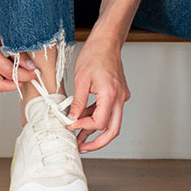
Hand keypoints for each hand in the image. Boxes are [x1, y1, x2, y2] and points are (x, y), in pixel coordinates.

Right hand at [0, 0, 36, 93]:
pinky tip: (9, 64)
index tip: (33, 72)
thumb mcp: (4, 30)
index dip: (24, 75)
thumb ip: (16, 50)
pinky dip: (0, 73)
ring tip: (20, 69)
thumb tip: (28, 64)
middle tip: (28, 76)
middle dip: (15, 84)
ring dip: (8, 79)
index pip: (8, 74)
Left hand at [66, 35, 130, 151]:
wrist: (107, 42)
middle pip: (113, 130)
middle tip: (82, 148)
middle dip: (98, 143)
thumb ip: (78, 102)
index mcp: (111, 94)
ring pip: (111, 122)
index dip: (84, 127)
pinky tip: (83, 119)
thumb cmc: (94, 55)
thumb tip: (72, 119)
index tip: (70, 126)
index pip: (100, 122)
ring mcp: (121, 97)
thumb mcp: (81, 79)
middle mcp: (120, 98)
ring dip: (95, 130)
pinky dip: (96, 117)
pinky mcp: (118, 94)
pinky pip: (109, 111)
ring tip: (78, 137)